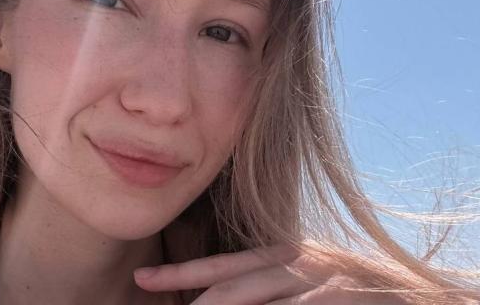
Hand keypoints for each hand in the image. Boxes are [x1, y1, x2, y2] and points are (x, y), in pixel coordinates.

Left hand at [134, 242, 406, 303]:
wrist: (412, 290)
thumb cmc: (350, 287)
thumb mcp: (303, 275)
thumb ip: (266, 283)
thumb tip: (217, 298)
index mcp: (284, 254)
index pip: (222, 266)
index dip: (179, 273)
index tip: (142, 280)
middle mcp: (297, 262)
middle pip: (233, 291)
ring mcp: (321, 280)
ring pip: (256, 302)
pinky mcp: (341, 298)